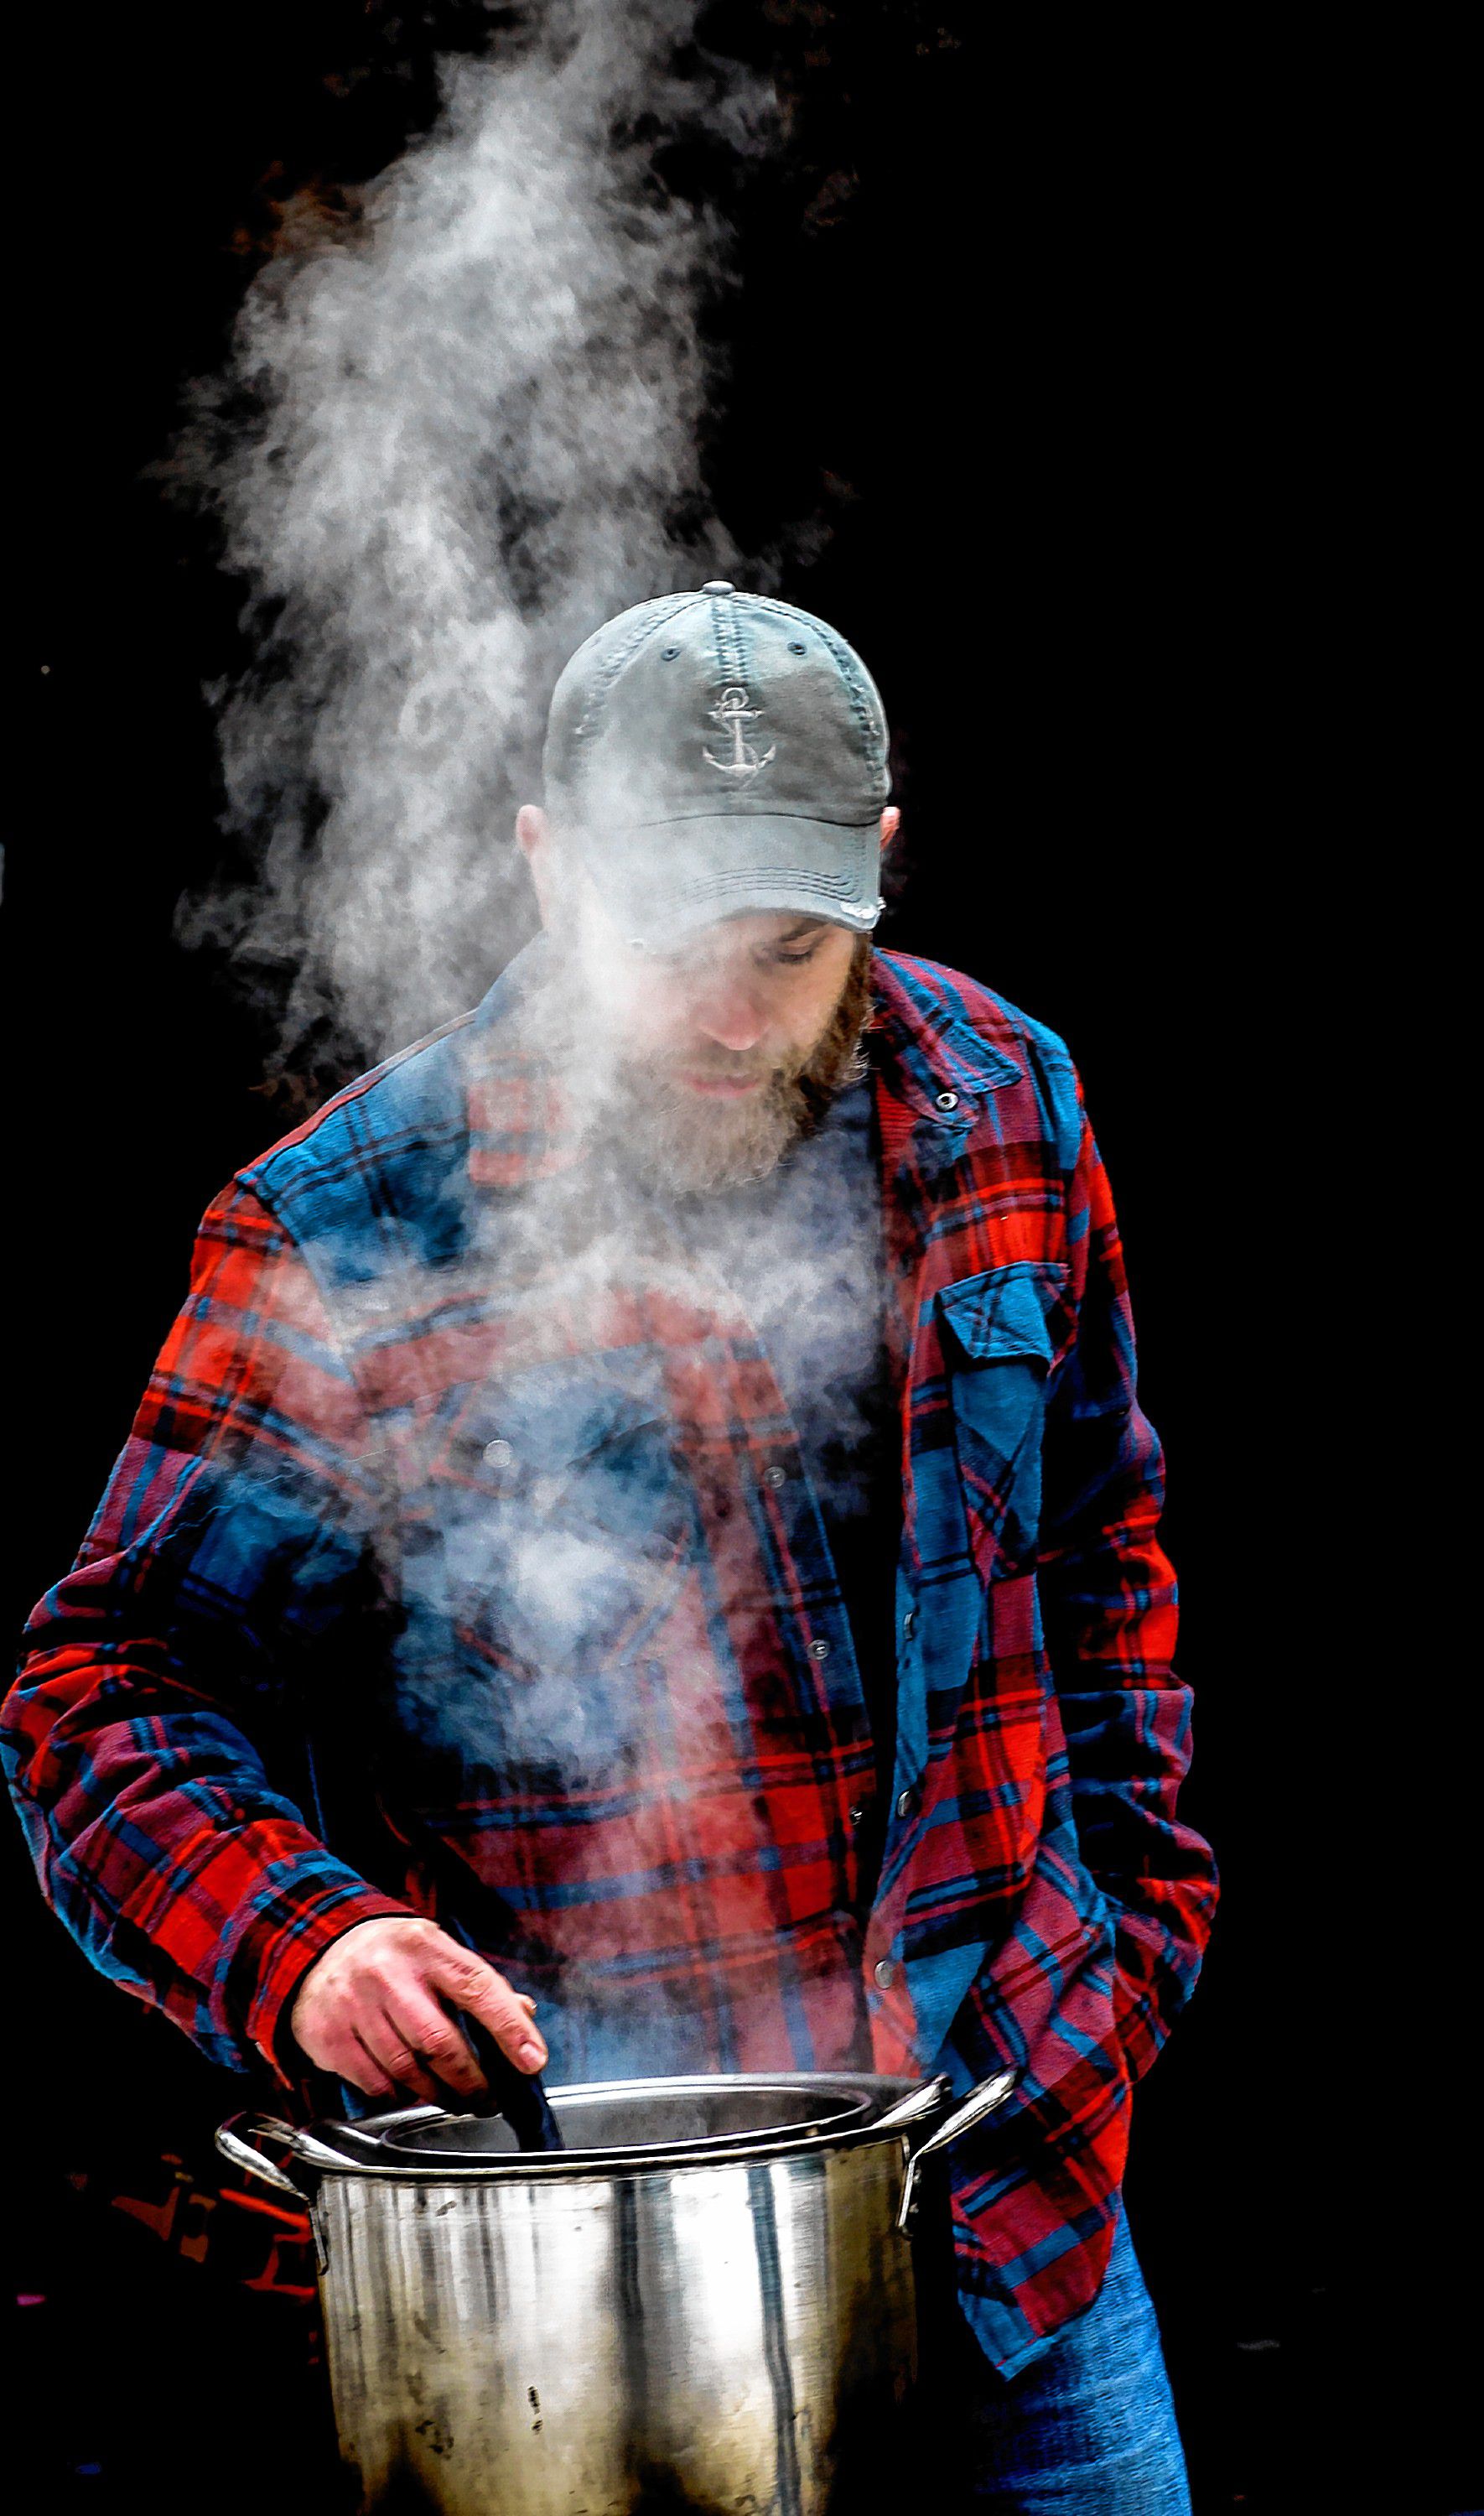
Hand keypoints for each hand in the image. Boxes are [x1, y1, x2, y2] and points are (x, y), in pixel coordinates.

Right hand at [289, 1915, 546, 2103]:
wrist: (317, 1947)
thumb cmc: (391, 1954)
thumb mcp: (435, 1950)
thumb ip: (478, 1982)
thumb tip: (524, 2013)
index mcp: (426, 1948)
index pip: (478, 1988)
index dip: (510, 2028)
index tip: (532, 2060)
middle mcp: (389, 1974)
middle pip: (441, 2042)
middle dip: (472, 2080)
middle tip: (488, 2098)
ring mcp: (355, 2005)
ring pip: (408, 2070)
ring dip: (438, 2094)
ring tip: (453, 2097)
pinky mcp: (330, 2036)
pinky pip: (375, 2084)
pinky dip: (398, 2094)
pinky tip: (408, 2089)